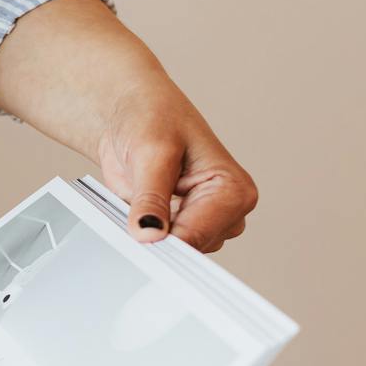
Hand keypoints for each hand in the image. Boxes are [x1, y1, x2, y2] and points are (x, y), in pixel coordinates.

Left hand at [95, 86, 257, 252]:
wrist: (133, 113)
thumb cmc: (152, 118)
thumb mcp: (151, 153)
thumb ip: (151, 197)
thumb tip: (149, 234)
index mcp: (233, 190)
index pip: (198, 236)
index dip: (164, 242)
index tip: (137, 241)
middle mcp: (227, 210)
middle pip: (188, 249)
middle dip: (156, 236)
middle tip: (132, 212)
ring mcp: (206, 221)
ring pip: (174, 252)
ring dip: (148, 232)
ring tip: (136, 199)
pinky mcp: (183, 226)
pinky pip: (162, 246)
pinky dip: (143, 232)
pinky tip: (135, 209)